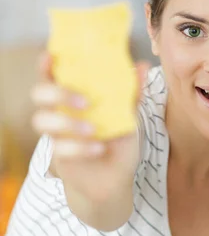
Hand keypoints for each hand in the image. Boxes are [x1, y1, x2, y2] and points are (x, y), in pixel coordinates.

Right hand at [31, 52, 149, 203]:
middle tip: (84, 102)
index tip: (52, 56)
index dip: (46, 64)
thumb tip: (142, 66)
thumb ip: (132, 93)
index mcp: (73, 96)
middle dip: (57, 93)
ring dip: (67, 123)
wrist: (115, 179)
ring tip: (93, 130)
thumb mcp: (128, 116)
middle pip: (39, 94)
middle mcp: (60, 112)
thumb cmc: (118, 141)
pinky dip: (80, 148)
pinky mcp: (60, 156)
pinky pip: (60, 148)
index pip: (52, 75)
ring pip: (42, 121)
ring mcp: (57, 134)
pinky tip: (100, 149)